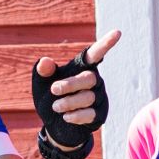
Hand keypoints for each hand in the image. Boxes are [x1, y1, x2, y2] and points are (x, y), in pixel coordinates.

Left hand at [32, 29, 123, 158]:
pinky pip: (90, 113)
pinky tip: (66, 117)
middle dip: (70, 84)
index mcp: (81, 68)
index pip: (95, 54)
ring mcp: (98, 98)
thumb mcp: (41, 84)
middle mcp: (93, 81)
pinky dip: (76, 115)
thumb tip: (44, 62)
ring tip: (55, 106)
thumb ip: (43, 72)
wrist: (53, 125)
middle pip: (88, 78)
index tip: (117, 33)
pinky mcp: (98, 115)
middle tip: (54, 89)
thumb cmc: (50, 98)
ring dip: (69, 102)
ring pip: (88, 97)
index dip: (106, 44)